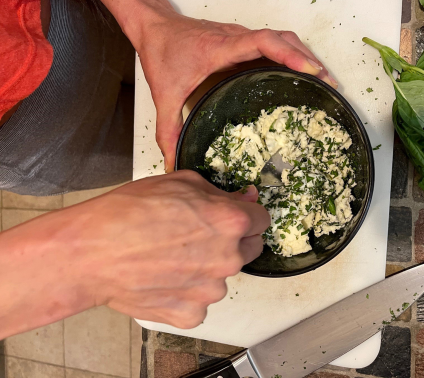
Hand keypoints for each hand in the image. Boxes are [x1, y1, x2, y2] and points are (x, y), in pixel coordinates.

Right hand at [79, 171, 269, 327]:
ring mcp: (210, 290)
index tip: (232, 217)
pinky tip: (164, 278)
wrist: (90, 253)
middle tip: (197, 235)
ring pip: (221, 277)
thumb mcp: (179, 181)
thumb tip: (245, 198)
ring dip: (207, 268)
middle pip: (248, 249)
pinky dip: (187, 292)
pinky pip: (199, 301)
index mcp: (230, 222)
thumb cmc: (127, 213)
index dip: (246, 215)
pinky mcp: (191, 313)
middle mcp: (228, 258)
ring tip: (171, 257)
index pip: (261, 219)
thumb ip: (219, 192)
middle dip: (231, 241)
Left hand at [136, 12, 337, 172]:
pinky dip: (293, 55)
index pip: (263, 42)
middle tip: (327, 84)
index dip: (290, 53)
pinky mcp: (244, 42)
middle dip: (307, 59)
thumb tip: (174, 162)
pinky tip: (300, 74)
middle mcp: (237, 39)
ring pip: (283, 38)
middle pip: (283, 39)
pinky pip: (275, 44)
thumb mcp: (164, 94)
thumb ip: (168, 130)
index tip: (310, 70)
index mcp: (222, 48)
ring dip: (304, 56)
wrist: (154, 26)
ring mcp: (242, 38)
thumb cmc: (161, 52)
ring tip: (322, 80)